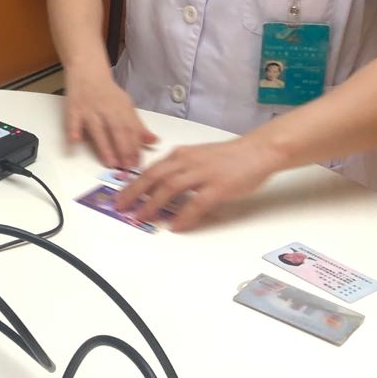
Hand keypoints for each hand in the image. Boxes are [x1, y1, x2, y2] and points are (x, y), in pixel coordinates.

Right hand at [64, 71, 156, 169]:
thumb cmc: (106, 91)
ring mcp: (89, 109)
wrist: (87, 69)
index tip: (138, 163)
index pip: (131, 130)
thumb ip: (137, 125)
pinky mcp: (73, 108)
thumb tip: (153, 142)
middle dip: (123, 150)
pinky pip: (72, 121)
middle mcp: (107, 109)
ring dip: (104, 146)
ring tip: (110, 163)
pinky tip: (75, 142)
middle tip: (127, 167)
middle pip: (117, 130)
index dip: (135, 147)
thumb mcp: (126, 105)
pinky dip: (74, 130)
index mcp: (121, 108)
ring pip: (98, 129)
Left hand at [113, 137, 284, 231]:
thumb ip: (178, 168)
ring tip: (142, 218)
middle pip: (154, 177)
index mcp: (180, 154)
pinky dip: (184, 216)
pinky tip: (176, 226)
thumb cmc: (227, 157)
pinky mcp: (219, 186)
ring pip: (170, 188)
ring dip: (153, 204)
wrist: (256, 151)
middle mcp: (187, 161)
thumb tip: (159, 186)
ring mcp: (203, 173)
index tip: (120, 197)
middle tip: (122, 208)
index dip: (132, 184)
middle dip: (135, 193)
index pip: (150, 170)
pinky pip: (197, 203)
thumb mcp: (196, 156)